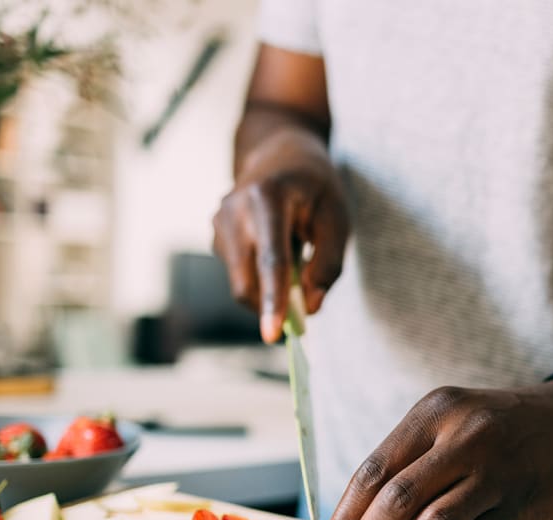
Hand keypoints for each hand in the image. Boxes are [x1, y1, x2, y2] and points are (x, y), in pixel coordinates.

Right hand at [212, 129, 348, 342]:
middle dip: (271, 307)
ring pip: (241, 282)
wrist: (279, 151)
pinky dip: (261, 277)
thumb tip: (311, 307)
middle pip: (246, 281)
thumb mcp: (337, 218)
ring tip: (295, 252)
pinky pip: (239, 273)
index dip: (273, 300)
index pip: (271, 260)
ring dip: (269, 288)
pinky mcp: (215, 234)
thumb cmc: (315, 186)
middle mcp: (233, 209)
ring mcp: (218, 222)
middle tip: (304, 313)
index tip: (273, 335)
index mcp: (267, 197)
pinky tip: (277, 248)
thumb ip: (328, 264)